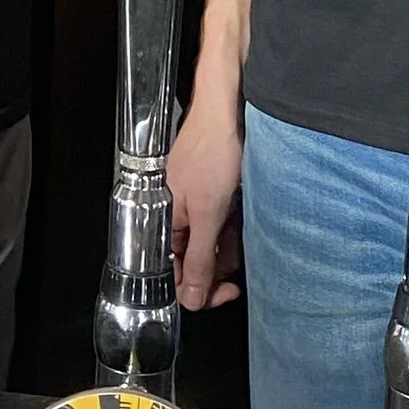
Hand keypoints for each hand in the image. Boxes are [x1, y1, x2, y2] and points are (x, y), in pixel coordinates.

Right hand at [167, 86, 243, 311]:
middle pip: (195, 261)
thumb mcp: (207, 212)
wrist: (229, 110)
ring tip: (242, 231)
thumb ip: (199, 257)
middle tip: (239, 269)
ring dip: (230, 245)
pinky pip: (223, 224)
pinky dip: (235, 227)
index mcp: (164, 221)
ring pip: (213, 243)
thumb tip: (190, 298)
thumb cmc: (212, 149)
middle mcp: (177, 215)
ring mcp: (197, 204)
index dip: (198, 289)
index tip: (223, 293)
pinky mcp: (215, 194)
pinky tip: (244, 216)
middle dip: (218, 266)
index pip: (174, 274)